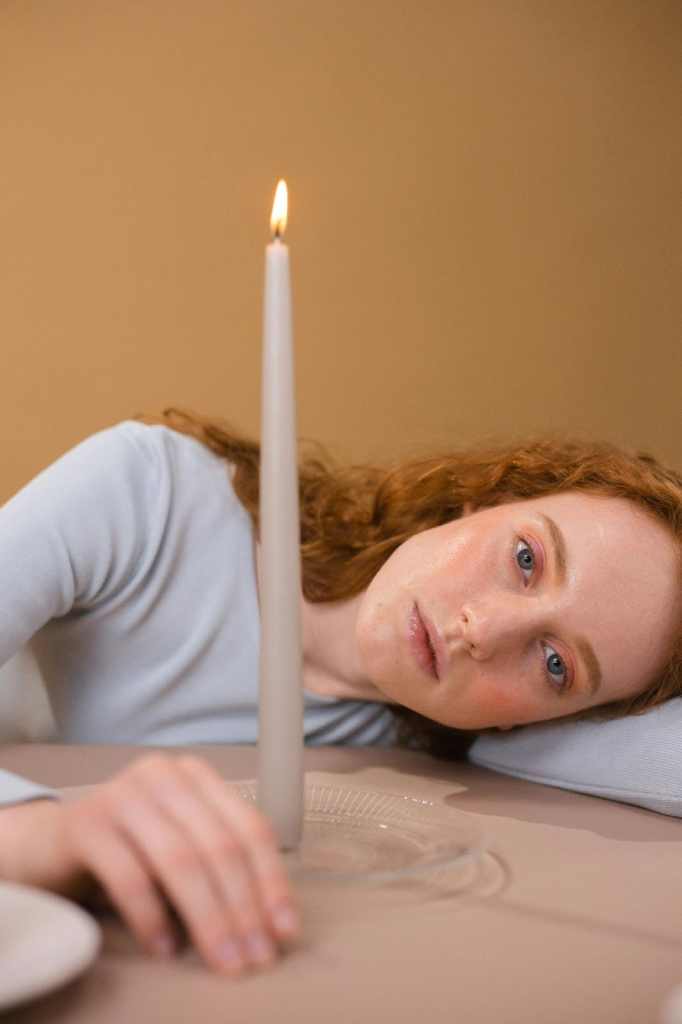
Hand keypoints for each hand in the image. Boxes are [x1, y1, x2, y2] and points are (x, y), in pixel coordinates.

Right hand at [0, 753, 300, 974]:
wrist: (51, 845)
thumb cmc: (129, 849)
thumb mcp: (180, 844)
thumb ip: (218, 863)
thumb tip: (268, 922)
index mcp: (196, 777)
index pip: (249, 827)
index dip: (271, 881)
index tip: (283, 929)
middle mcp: (164, 776)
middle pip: (219, 846)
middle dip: (242, 907)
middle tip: (254, 956)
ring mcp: (123, 795)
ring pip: (181, 861)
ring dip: (208, 918)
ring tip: (221, 959)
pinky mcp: (87, 824)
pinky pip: (130, 876)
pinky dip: (152, 917)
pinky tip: (165, 948)